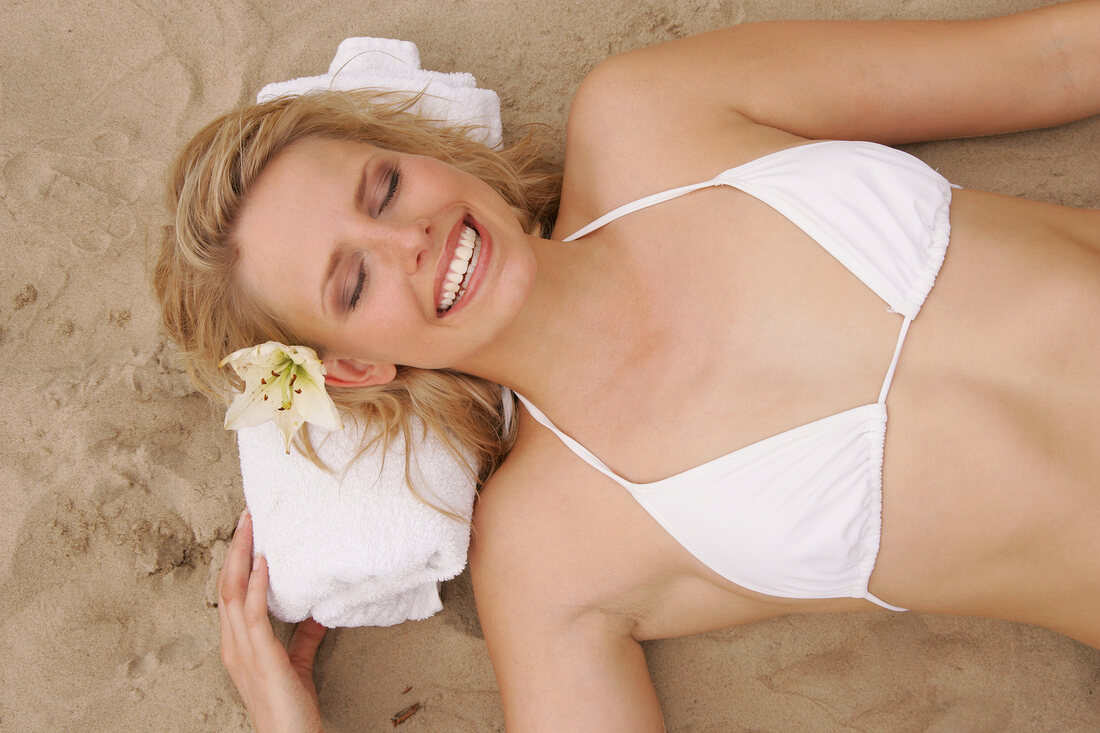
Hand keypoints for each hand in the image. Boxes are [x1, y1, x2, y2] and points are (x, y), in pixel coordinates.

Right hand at [218, 510, 326, 732]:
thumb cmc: (292, 709)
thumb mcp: (297, 663)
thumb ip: (304, 637)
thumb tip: (318, 611)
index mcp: (238, 645)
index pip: (231, 593)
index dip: (236, 561)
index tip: (248, 531)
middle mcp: (233, 645)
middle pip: (226, 586)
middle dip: (235, 549)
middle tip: (247, 516)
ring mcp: (242, 652)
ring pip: (233, 593)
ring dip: (242, 557)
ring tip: (251, 526)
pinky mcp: (261, 659)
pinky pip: (253, 615)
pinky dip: (258, 586)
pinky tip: (265, 564)